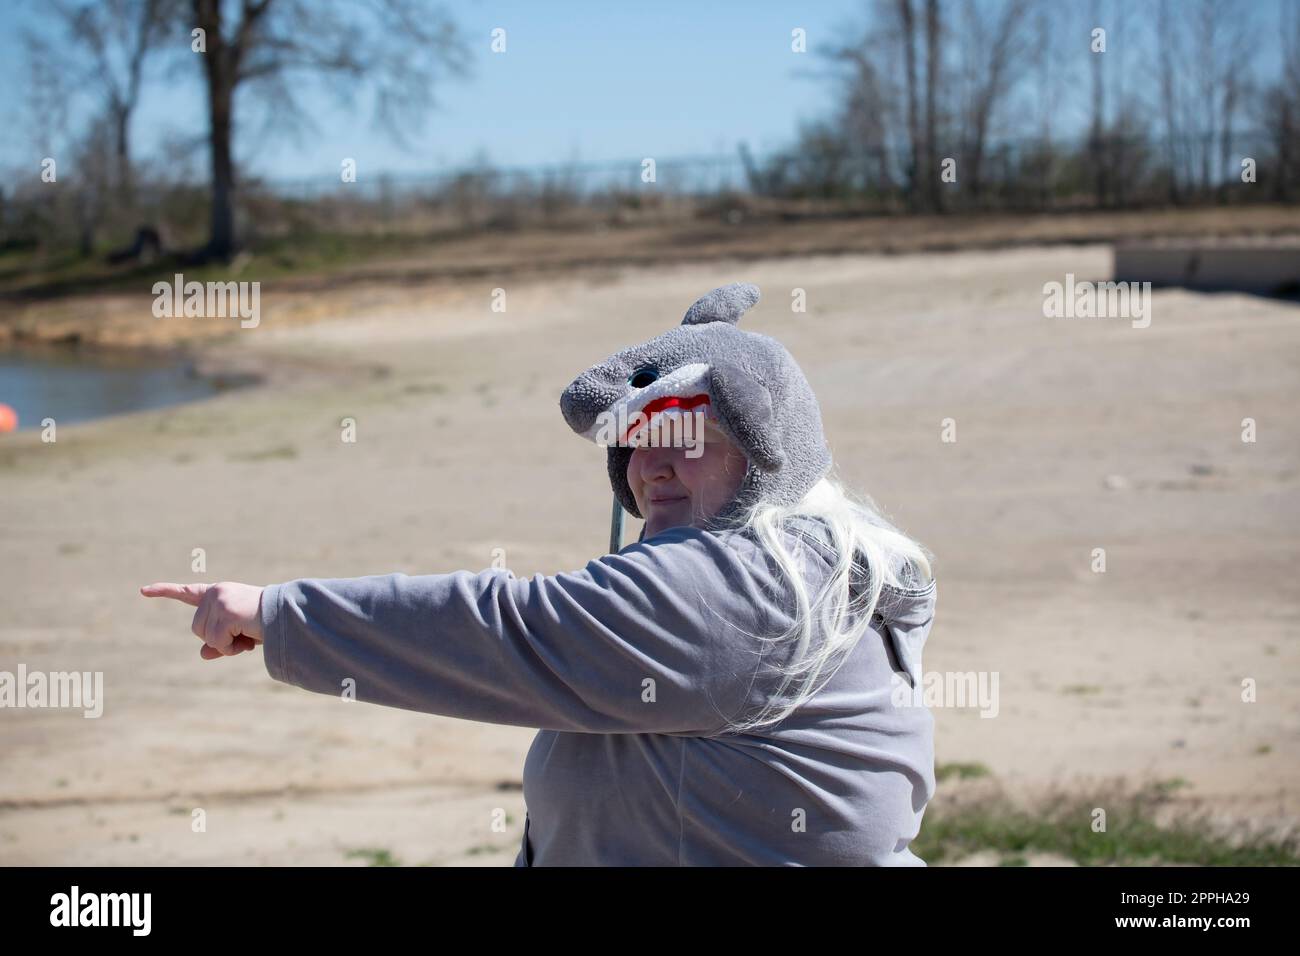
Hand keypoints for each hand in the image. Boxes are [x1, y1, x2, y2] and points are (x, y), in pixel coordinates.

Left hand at [140, 581, 265, 660]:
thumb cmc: (268, 622)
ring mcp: (219, 601)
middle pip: (197, 629)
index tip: (143, 590)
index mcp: (219, 594)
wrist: (289, 614)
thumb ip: (220, 642)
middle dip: (218, 639)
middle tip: (243, 637)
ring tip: (247, 636)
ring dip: (226, 645)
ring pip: (206, 637)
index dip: (164, 591)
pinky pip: (217, 642)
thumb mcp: (240, 634)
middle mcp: (216, 593)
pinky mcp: (225, 612)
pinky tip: (247, 639)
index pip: (187, 592)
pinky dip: (232, 647)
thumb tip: (203, 653)